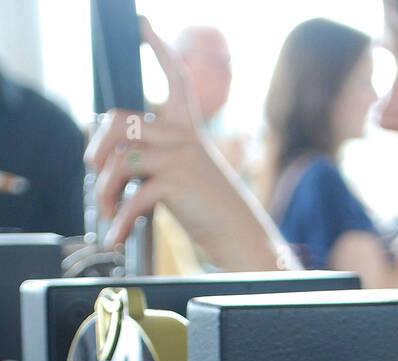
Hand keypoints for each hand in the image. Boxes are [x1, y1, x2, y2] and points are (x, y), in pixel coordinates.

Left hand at [86, 18, 296, 271]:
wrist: (240, 236)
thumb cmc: (211, 210)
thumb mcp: (186, 175)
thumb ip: (154, 159)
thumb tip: (108, 160)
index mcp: (188, 130)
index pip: (175, 78)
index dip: (158, 48)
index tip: (143, 24)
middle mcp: (182, 137)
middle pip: (121, 119)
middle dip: (99, 144)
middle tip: (95, 168)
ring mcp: (177, 159)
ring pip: (119, 161)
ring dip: (104, 192)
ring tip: (108, 214)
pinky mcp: (174, 185)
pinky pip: (132, 197)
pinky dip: (120, 221)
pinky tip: (117, 238)